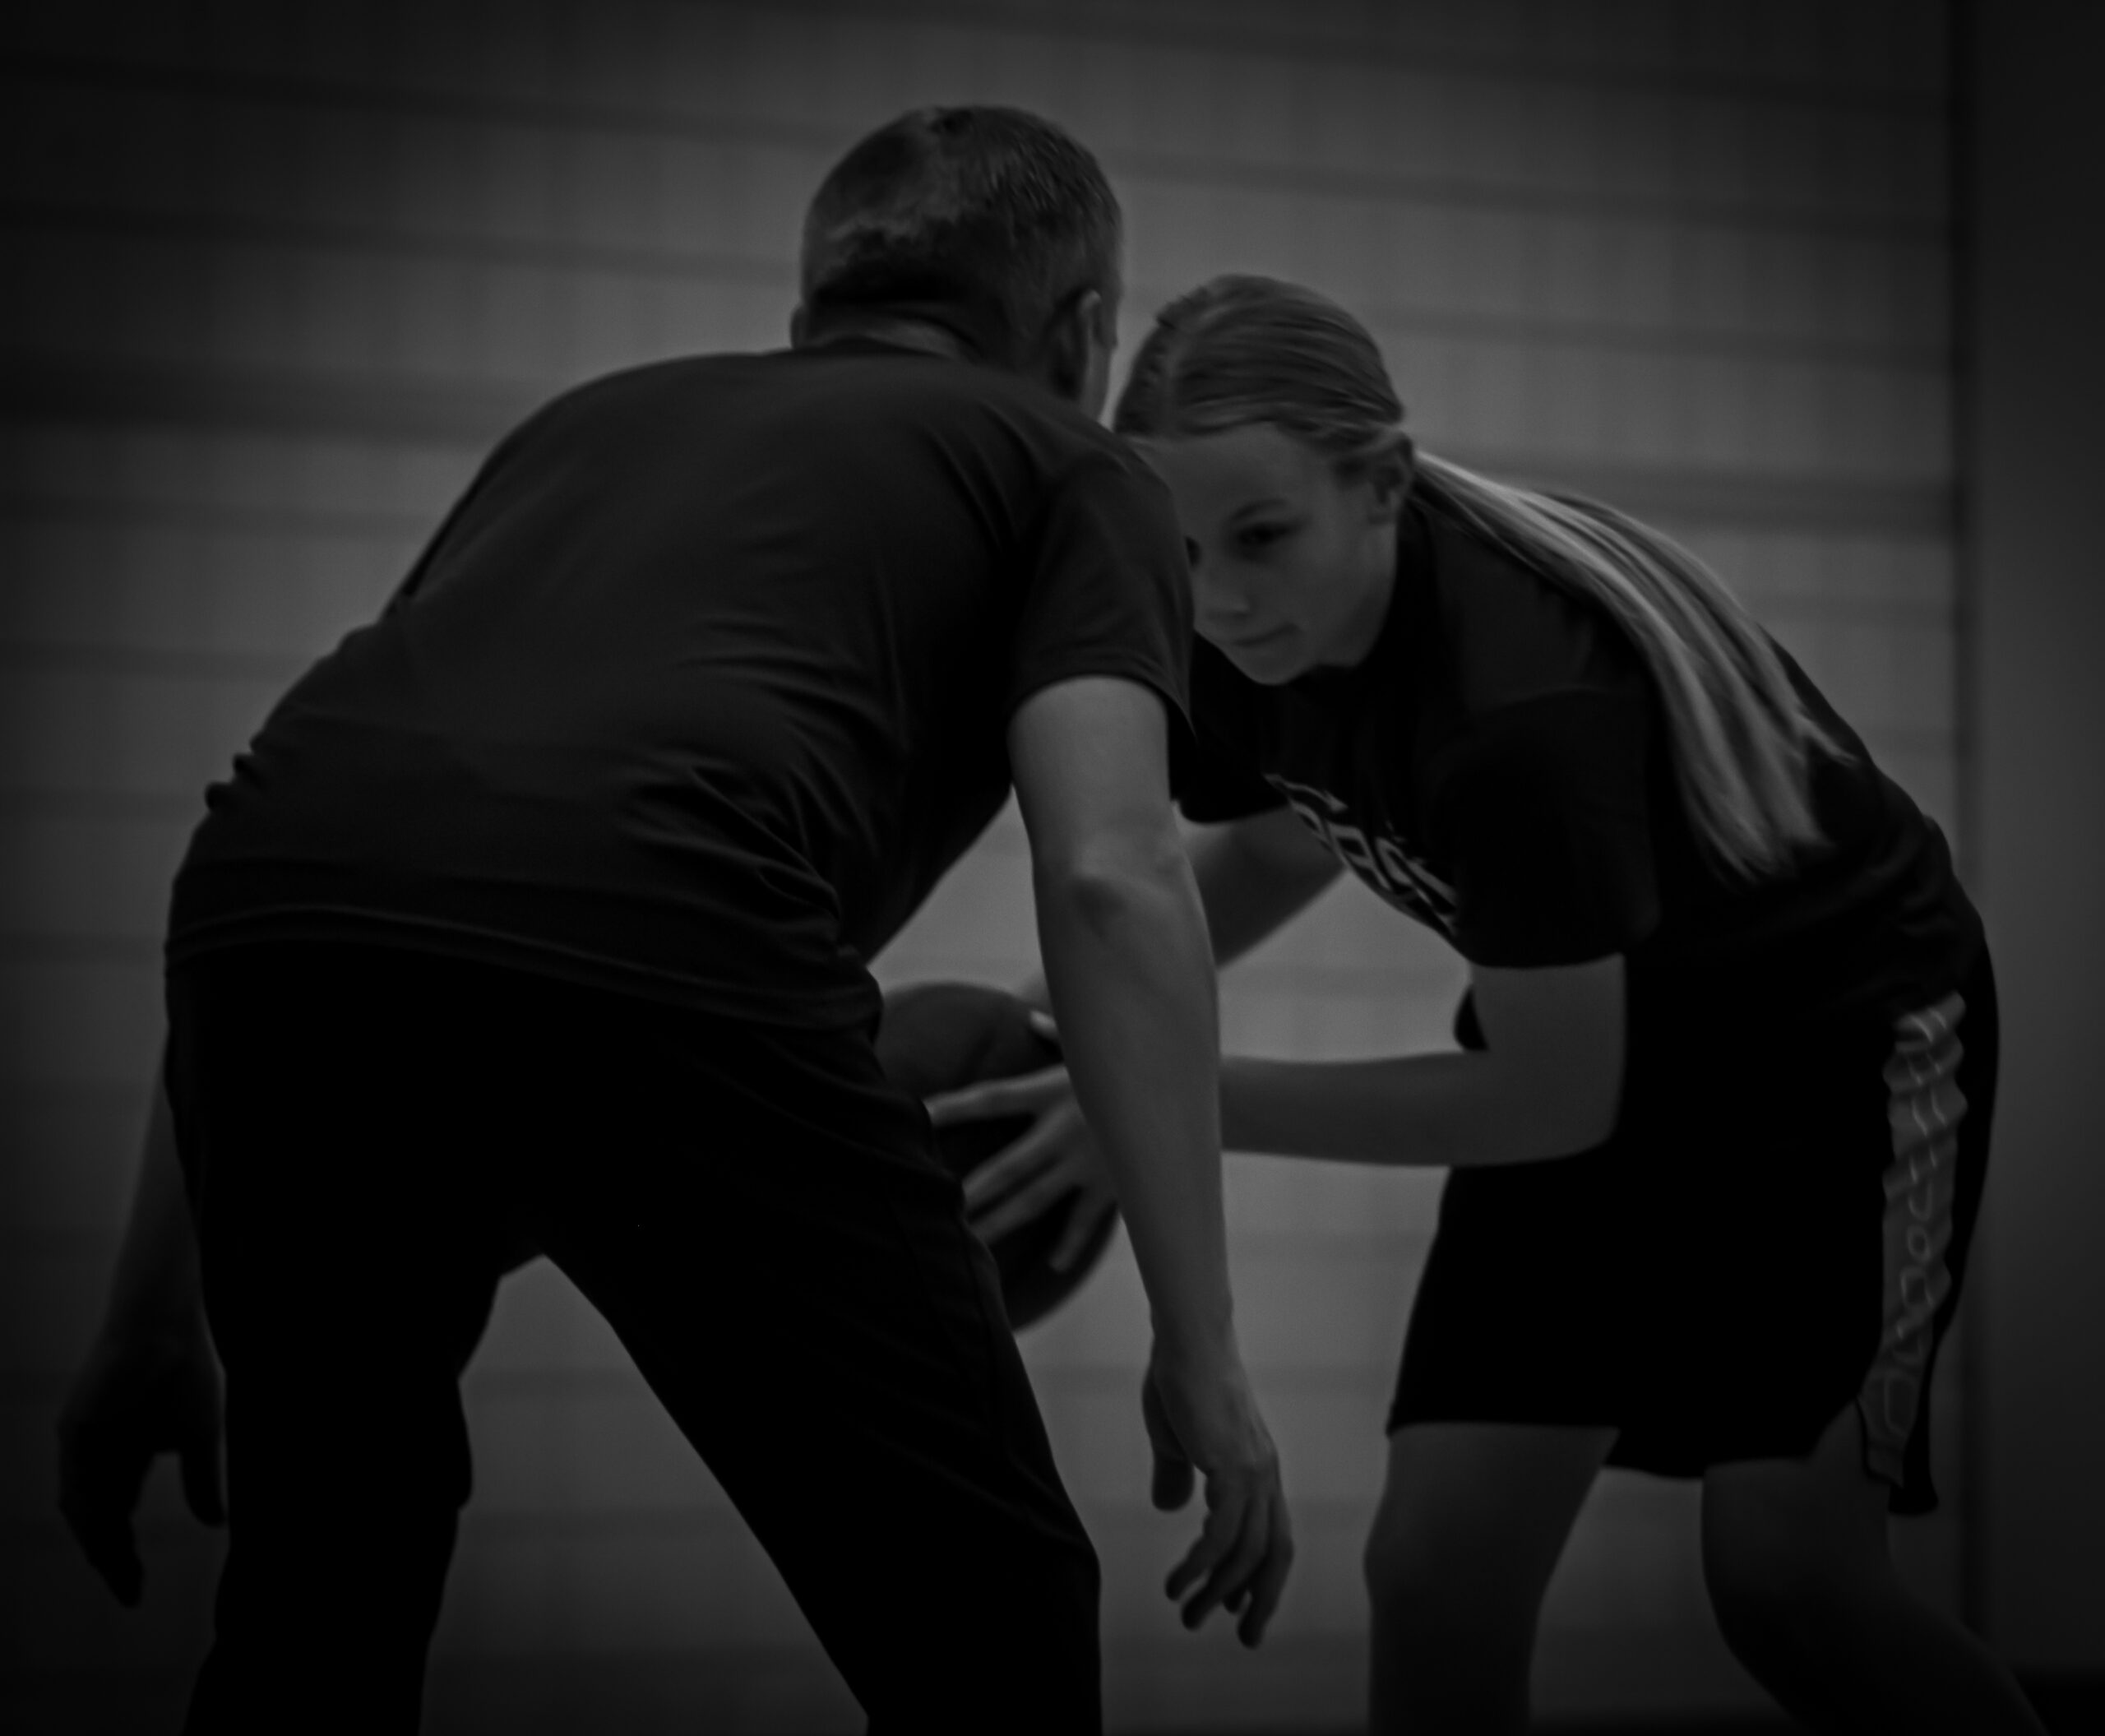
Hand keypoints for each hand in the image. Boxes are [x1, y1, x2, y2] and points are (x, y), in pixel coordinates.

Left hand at [56, 1312, 223, 1605]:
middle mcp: (100, 1455)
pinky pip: (76, 1481)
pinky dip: (88, 1512)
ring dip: (99, 1542)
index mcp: (128, 1455)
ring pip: (83, 1508)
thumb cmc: (187, 1371)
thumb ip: (202, 1480)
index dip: (126, 1555)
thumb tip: (216, 1522)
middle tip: (130, 1591)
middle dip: (112, 1559)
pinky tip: (104, 1536)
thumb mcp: (200, 1437)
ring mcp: (84, 1444)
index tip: (138, 1589)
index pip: (120, 1517)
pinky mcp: (77, 1430)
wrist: (168, 1326)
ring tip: (119, 1571)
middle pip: (99, 1520)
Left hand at [927, 1038, 1118, 1269]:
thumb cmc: (1135, 1059)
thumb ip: (1059, 1035)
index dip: (954, 1106)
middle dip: (974, 1189)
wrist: (1191, 1092)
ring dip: (1002, 1221)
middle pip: (1010, 1166)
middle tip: (939, 1206)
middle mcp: (1064, 1131)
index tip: (919, 1113)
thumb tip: (1032, 1019)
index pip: (991, 1098)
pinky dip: (1069, 1242)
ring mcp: (1088, 1164)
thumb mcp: (1094, 1046)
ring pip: (1036, 1200)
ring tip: (971, 1240)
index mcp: (1052, 1091)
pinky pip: (1084, 1219)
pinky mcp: (1113, 1186)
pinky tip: (1053, 1264)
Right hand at [1142, 1345, 1293, 1647]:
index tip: (1239, 1612)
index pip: (1271, 1536)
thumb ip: (1175, 1474)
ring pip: (1246, 1553)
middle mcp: (1266, 1476)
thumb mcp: (1176, 1437)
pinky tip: (1178, 1581)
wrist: (1186, 1338)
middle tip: (1243, 1638)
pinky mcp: (1233, 1469)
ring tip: (1187, 1615)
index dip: (1258, 1576)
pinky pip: (1221, 1534)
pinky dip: (1201, 1566)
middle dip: (1259, 1600)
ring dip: (1216, 1592)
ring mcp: (1254, 1473)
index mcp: (1258, 1468)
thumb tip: (1169, 1508)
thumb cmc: (1179, 1378)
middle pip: (1275, 1554)